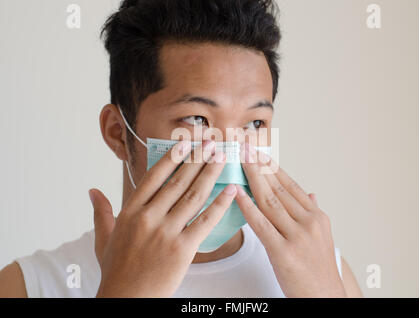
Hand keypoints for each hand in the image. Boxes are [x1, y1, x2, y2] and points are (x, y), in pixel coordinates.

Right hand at [89, 140, 236, 296]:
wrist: (125, 300)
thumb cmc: (115, 271)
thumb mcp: (103, 239)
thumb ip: (100, 212)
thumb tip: (93, 191)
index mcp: (129, 212)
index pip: (154, 177)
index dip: (171, 158)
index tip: (185, 145)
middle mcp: (148, 218)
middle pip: (178, 182)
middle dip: (197, 160)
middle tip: (212, 143)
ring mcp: (166, 232)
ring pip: (193, 196)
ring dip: (210, 174)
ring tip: (221, 158)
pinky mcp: (182, 249)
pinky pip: (205, 222)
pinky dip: (220, 204)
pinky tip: (231, 190)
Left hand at [235, 143, 346, 297]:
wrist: (326, 298)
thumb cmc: (319, 269)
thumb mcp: (322, 237)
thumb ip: (313, 213)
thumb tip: (311, 194)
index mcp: (317, 217)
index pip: (291, 185)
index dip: (273, 167)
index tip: (259, 151)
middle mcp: (309, 222)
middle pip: (279, 188)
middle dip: (259, 165)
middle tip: (245, 146)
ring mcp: (297, 236)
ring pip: (270, 201)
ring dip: (252, 177)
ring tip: (239, 160)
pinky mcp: (283, 252)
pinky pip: (261, 224)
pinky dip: (248, 206)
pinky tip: (237, 192)